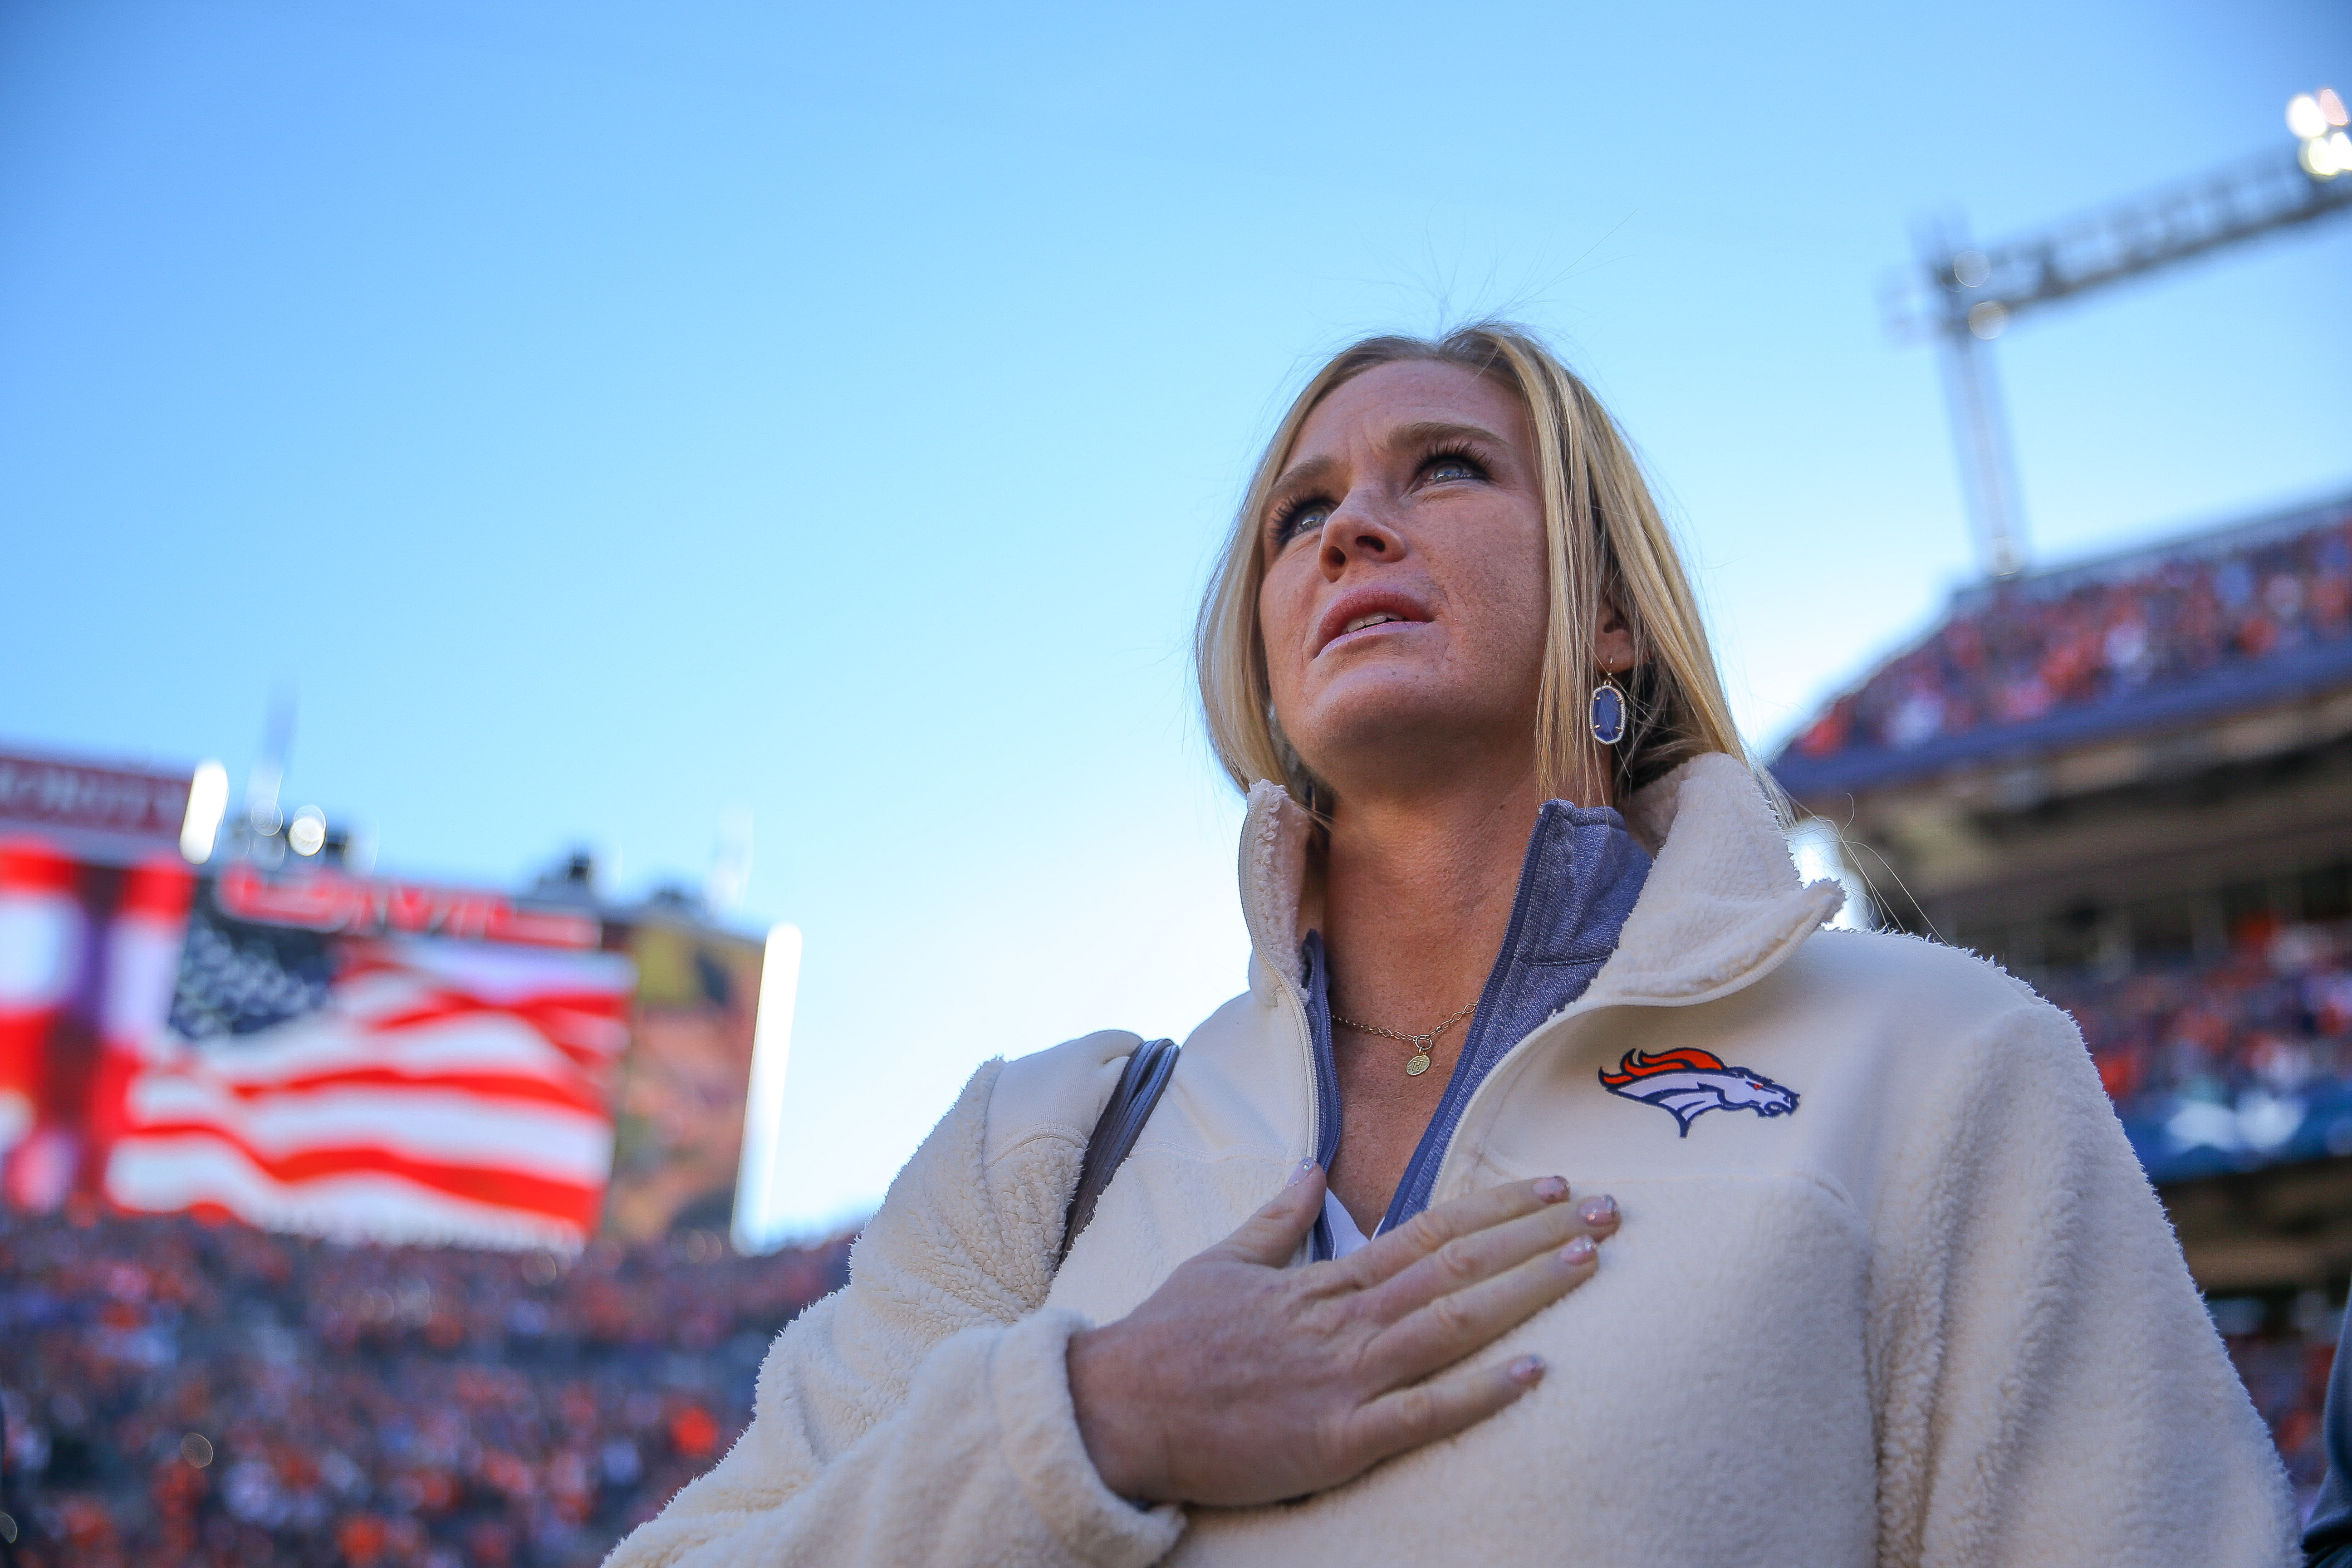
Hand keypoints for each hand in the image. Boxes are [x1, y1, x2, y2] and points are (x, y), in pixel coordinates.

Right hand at [1065, 1166, 1616, 1505]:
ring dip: (1525, 1292)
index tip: (1554, 1188)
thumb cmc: (1169, 1338)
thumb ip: (1276, 1217)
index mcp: (1325, 1282)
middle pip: (1459, 1268)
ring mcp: (1344, 1379)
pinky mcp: (1337, 1439)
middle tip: (1610, 1214)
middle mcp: (1346, 1321)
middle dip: (1538, 1238)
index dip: (1498, 1208)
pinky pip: (1421, 1414)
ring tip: (1590, 1265)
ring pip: (1452, 1325)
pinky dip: (1478, 1393)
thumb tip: (1310, 1166)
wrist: (1120, 1407)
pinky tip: (1532, 1372)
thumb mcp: (1221, 1260)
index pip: (1430, 1231)